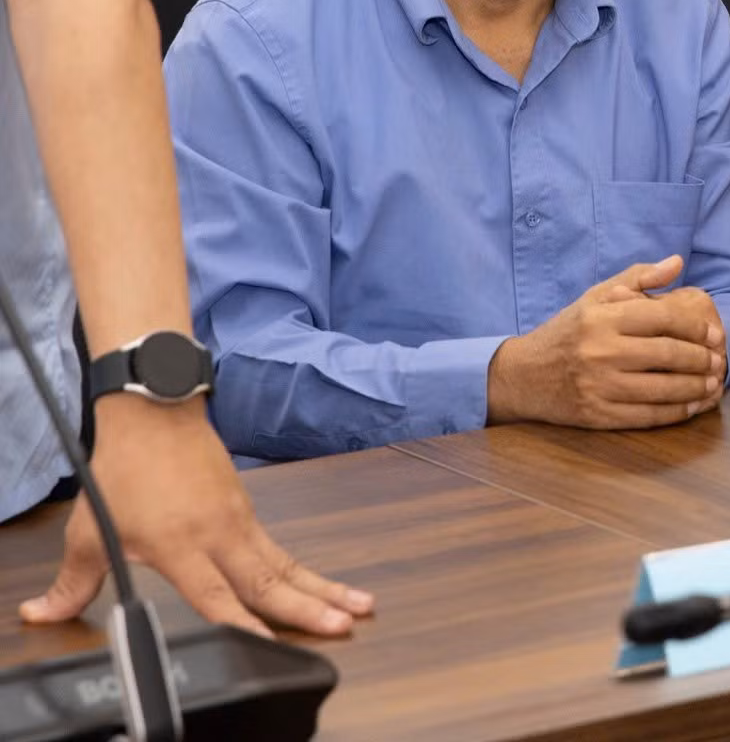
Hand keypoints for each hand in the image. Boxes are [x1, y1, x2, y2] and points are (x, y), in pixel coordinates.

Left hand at [21, 398, 373, 637]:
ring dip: (325, 588)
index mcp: (181, 543)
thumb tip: (43, 613)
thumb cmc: (125, 469)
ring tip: (361, 606)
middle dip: (310, 605)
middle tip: (344, 625)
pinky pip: (282, 550)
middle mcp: (220, 534)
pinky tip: (330, 588)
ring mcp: (240, 521)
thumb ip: (73, 582)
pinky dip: (309, 572)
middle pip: (271, 578)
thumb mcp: (88, 531)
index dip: (242, 622)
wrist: (156, 414)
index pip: (217, 594)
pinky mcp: (248, 512)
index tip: (268, 641)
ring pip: (288, 564)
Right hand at [486, 257, 726, 428]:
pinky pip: (647, 416)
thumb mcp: (595, 297)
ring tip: (714, 383)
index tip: (715, 334)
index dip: (695, 327)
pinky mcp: (598, 415)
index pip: (662, 318)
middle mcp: (600, 351)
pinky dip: (676, 412)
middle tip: (720, 360)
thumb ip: (638, 278)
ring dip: (695, 388)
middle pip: (666, 354)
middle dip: (701, 359)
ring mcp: (599, 386)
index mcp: (602, 318)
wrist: (523, 375)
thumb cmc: (568, 331)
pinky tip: (693, 406)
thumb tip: (677, 263)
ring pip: (662, 388)